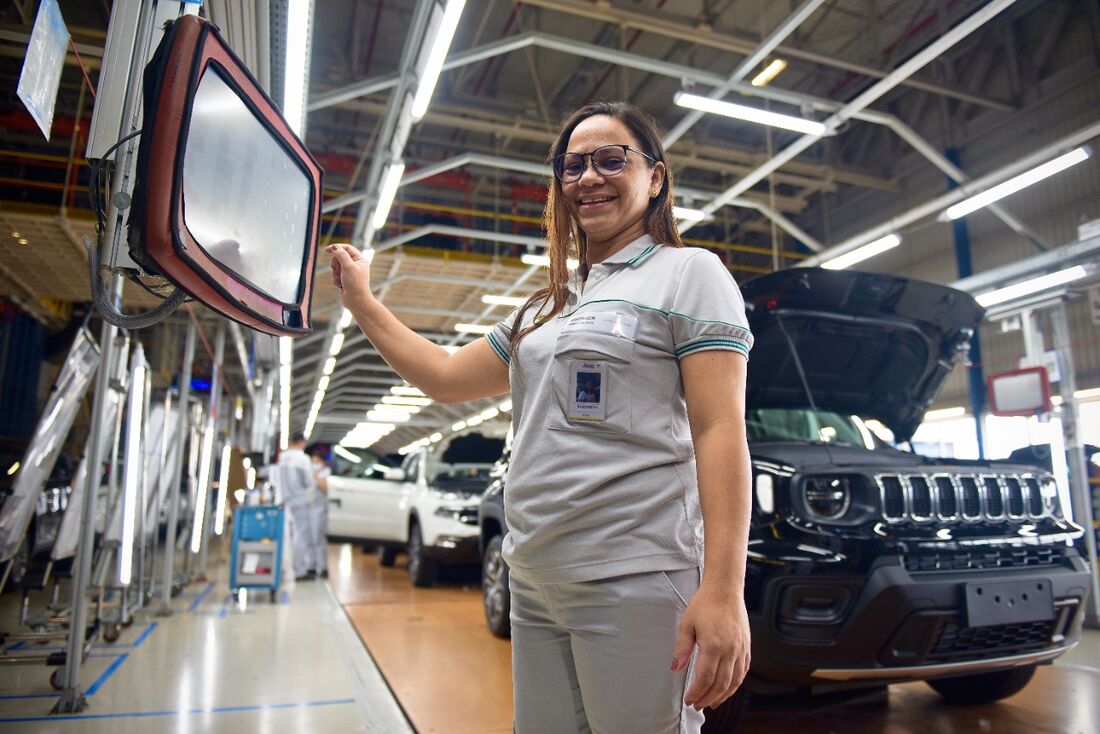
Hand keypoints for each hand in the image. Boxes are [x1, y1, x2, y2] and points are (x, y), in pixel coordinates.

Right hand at [326, 243, 373, 308]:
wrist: (356, 301)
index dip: (337, 247)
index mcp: (360, 259)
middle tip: (338, 271)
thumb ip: (341, 255)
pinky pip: (334, 275)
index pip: (347, 248)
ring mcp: (349, 272)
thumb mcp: (348, 267)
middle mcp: (355, 264)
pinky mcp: (344, 279)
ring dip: (335, 274)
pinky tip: (341, 286)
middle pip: (339, 257)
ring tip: (341, 281)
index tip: (327, 250)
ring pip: (335, 267)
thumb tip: (334, 247)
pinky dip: (335, 280)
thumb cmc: (355, 284)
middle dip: (336, 265)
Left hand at [671, 584, 750, 710]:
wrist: (725, 589)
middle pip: (720, 684)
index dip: (697, 692)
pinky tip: (728, 688)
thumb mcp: (687, 624)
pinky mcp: (746, 647)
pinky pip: (743, 671)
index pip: (705, 678)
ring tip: (711, 702)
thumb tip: (676, 667)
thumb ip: (682, 648)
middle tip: (697, 705)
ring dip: (722, 695)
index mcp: (713, 645)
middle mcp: (729, 650)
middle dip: (707, 698)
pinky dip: (736, 684)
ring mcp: (740, 649)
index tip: (689, 699)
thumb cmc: (705, 603)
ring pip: (734, 681)